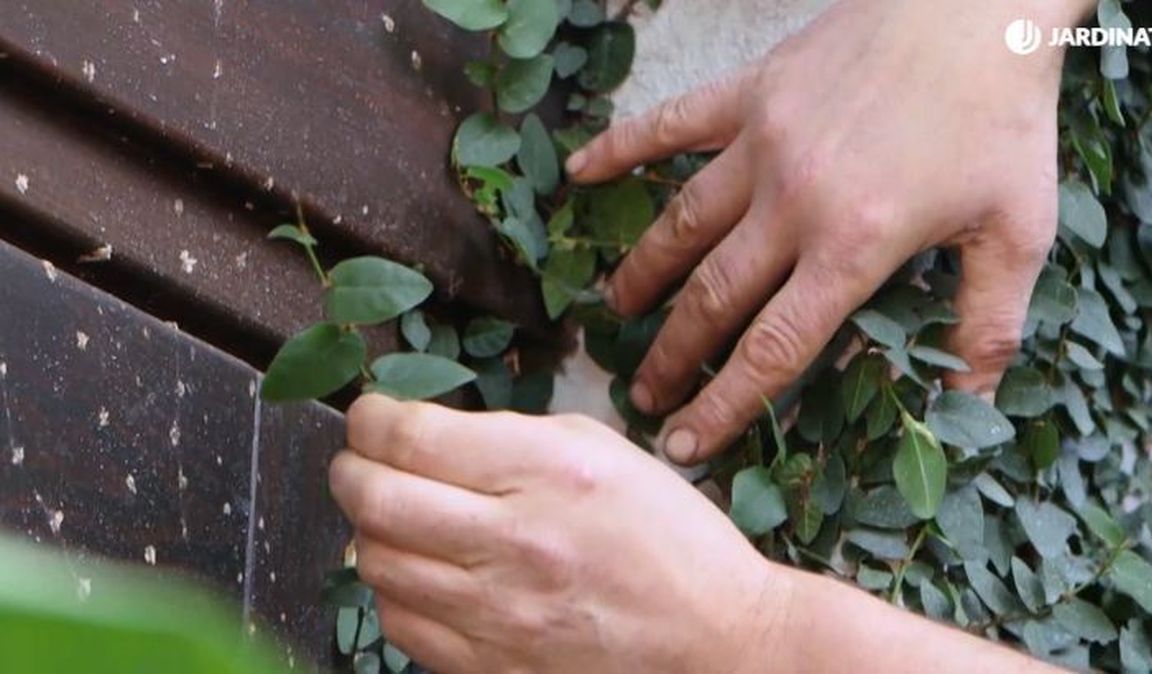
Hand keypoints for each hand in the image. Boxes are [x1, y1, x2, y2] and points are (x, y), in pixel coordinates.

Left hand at [329, 395, 793, 673]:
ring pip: (376, 561)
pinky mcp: (490, 663)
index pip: (411, 436)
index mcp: (547, 470)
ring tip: (393, 514)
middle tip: (358, 461)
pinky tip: (421, 569)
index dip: (371, 418)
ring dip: (369, 529)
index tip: (371, 416)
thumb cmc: (669, 537)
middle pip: (375, 498)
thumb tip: (430, 437)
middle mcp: (514, 539)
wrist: (715, 638)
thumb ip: (511, 435)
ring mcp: (497, 611)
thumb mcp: (602, 450)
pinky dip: (395, 588)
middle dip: (349, 469)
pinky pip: (400, 622)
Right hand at [568, 0, 1092, 463]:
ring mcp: (761, 144)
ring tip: (617, 311)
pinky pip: (671, 125)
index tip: (684, 445)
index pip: (771, 348)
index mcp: (851, 246)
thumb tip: (970, 402)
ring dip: (645, 275)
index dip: (723, 404)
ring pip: (681, 224)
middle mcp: (791, 203)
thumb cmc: (1002, 116)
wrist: (979, 6)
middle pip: (713, 298)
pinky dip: (622, 147)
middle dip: (673, 356)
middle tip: (643, 394)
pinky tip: (580, 172)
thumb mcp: (1019, 230)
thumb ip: (988, 323)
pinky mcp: (750, 93)